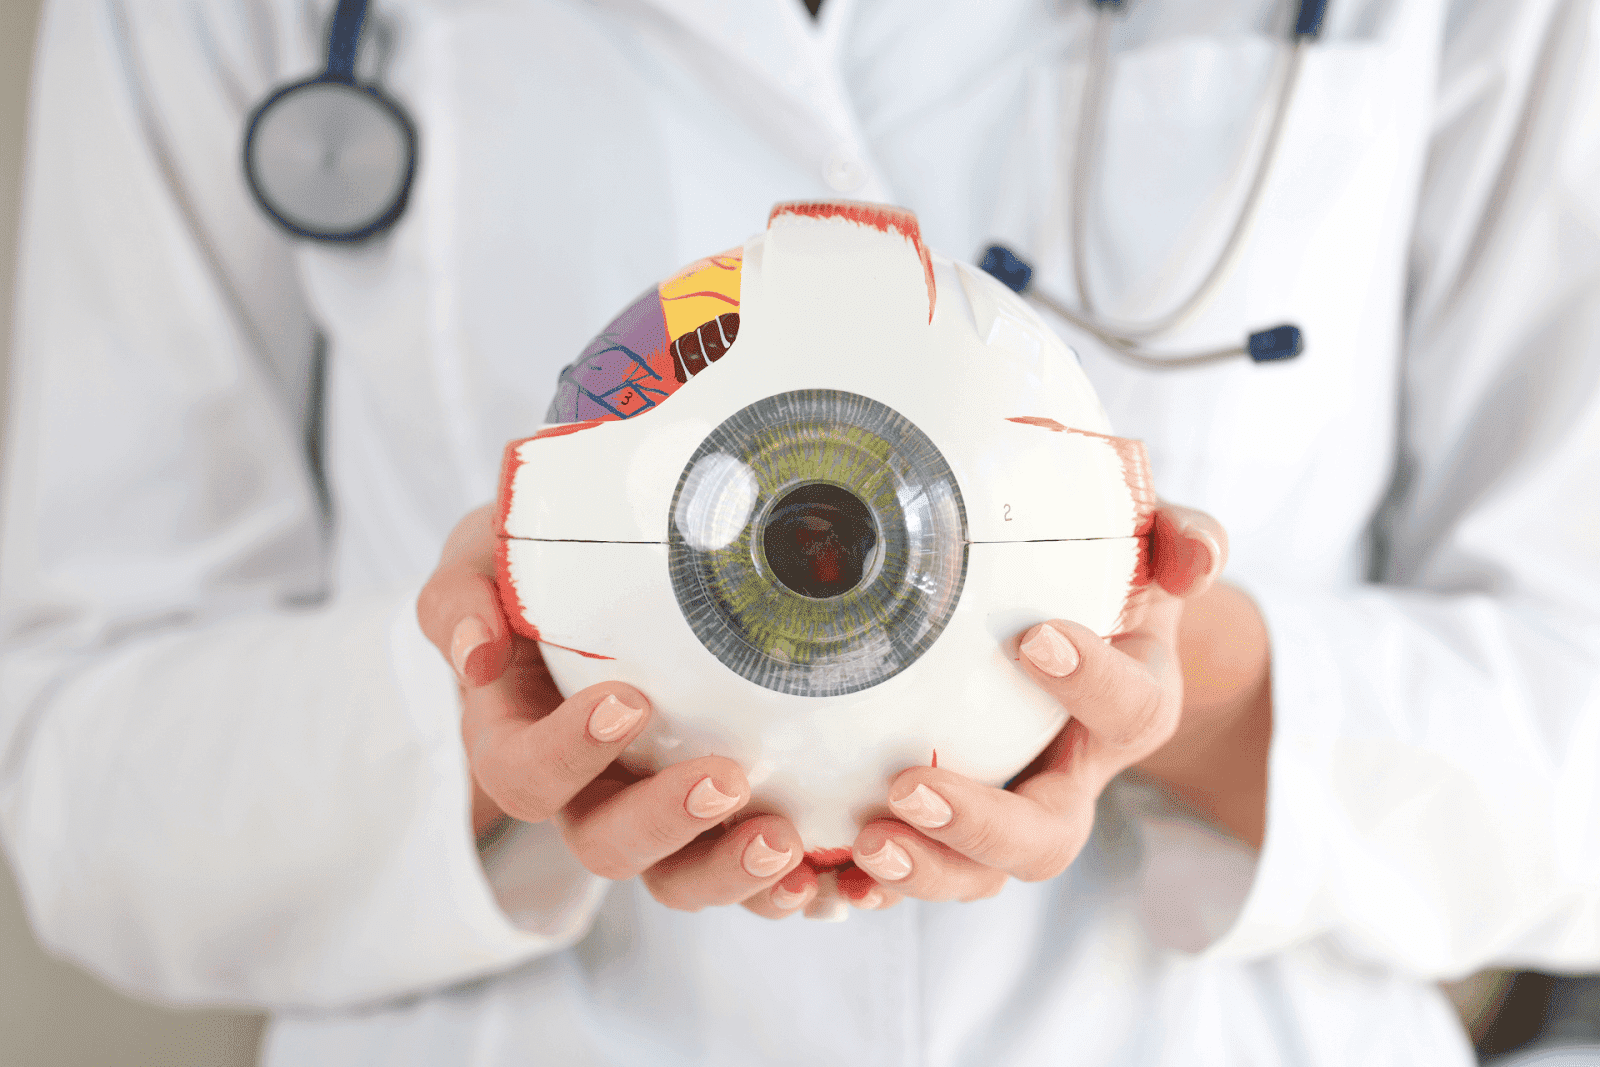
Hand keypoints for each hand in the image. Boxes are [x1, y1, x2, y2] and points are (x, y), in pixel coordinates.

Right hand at [417, 505, 818, 915]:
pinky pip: (738, 872)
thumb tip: (478, 652)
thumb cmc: (529, 569)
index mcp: (518, 740)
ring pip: (676, 876)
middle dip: (664, 822)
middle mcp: (583, 791)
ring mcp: (650, 810)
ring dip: (727, 870)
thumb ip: (462, 600)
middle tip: (725, 780)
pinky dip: (776, 886)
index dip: (569, 754)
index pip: (524, 774)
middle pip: (606, 845)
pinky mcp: (713, 816)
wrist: (595, 571)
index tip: (628, 701)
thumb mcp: (479, 564)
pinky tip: (819, 876)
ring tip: (784, 841)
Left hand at [841, 503, 1258, 909]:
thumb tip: (1197, 555)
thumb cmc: (1112, 585)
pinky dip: (881, 883)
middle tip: (910, 787)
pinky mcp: (953, 824)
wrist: (1090, 641)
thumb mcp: (1154, 552)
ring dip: (924, 867)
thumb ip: (1183, 542)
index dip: (1089, 682)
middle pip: (1044, 838)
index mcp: (1130, 709)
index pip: (1128, 710)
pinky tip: (834, 870)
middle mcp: (1073, 779)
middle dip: (979, 824)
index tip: (1035, 637)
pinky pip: (923, 870)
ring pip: (980, 874)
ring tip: (868, 841)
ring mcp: (1010, 810)